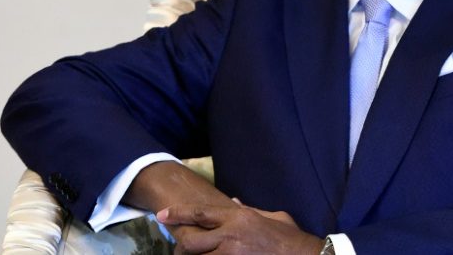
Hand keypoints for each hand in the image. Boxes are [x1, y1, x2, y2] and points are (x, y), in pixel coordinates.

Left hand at [157, 202, 322, 254]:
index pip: (199, 214)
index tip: (162, 215)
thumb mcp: (273, 216)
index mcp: (238, 218)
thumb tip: (234, 202)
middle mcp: (230, 236)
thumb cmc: (290, 238)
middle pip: (190, 241)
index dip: (177, 213)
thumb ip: (250, 209)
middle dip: (180, 247)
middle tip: (179, 250)